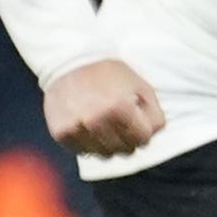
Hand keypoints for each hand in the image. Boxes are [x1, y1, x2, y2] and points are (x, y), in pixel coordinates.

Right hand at [43, 58, 164, 156]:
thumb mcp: (141, 86)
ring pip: (105, 154)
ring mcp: (76, 128)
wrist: (69, 62)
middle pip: (125, 150)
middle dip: (128, 137)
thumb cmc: (110, 74)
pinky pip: (84, 152)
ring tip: (104, 121)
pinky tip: (88, 124)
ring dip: (109, 142)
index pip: (143, 140)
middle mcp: (95, 120)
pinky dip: (89, 143)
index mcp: (118, 107)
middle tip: (120, 120)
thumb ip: (154, 115)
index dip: (143, 130)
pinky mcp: (61, 133)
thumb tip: (151, 138)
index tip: (137, 120)